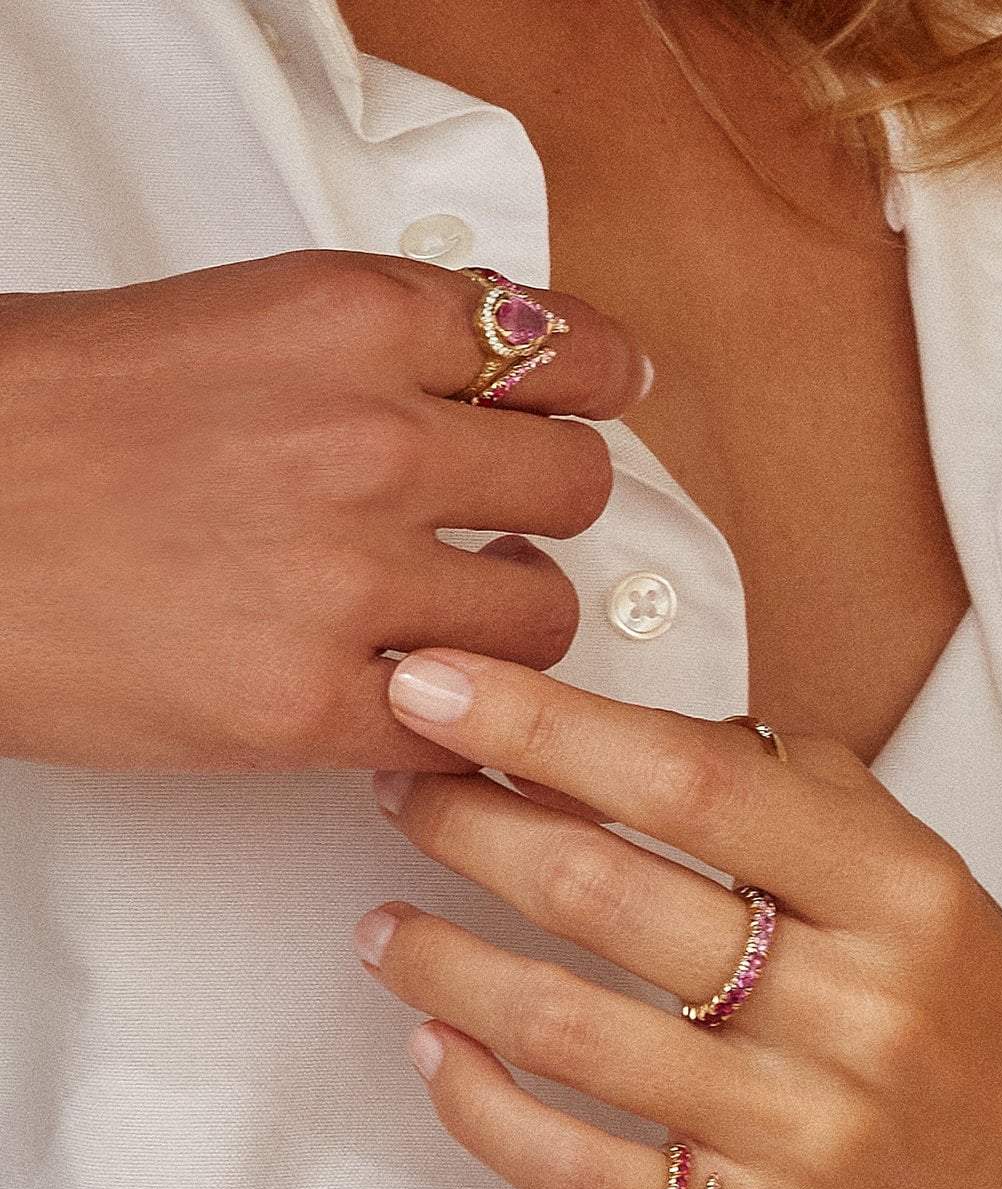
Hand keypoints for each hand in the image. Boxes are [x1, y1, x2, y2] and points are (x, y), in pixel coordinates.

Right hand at [0, 252, 645, 770]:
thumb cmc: (56, 415)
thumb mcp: (237, 320)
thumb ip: (379, 347)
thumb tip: (498, 377)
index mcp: (353, 318)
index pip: (562, 347)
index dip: (604, 380)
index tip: (611, 398)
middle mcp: (370, 439)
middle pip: (578, 483)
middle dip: (553, 506)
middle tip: (507, 523)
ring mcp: (347, 577)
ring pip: (548, 612)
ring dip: (519, 618)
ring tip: (457, 618)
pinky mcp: (309, 704)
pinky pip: (473, 723)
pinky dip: (466, 717)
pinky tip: (418, 696)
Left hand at [358, 649, 1001, 1188]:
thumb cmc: (948, 976)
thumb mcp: (896, 847)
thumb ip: (765, 777)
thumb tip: (595, 734)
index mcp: (890, 889)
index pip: (687, 783)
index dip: (544, 724)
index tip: (442, 686)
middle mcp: (846, 1010)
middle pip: (604, 897)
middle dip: (469, 825)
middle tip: (403, 781)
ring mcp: (796, 1133)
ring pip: (568, 1033)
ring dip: (446, 962)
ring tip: (384, 918)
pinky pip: (577, 1173)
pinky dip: (481, 1104)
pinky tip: (435, 1042)